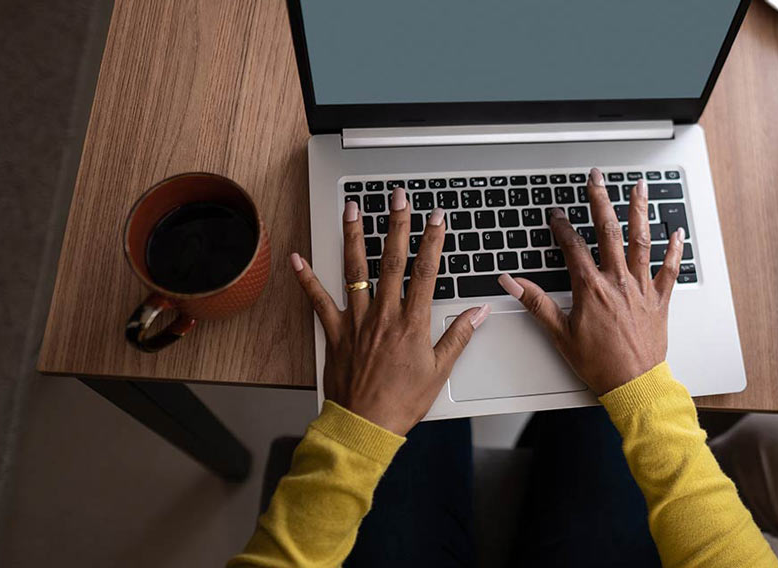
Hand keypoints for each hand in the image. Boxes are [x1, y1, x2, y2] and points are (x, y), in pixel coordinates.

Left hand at [290, 197, 488, 434]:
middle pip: (392, 260)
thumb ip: (459, 337)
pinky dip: (307, 280)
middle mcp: (384, 314)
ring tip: (353, 209)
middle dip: (396, 224)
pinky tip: (298, 259)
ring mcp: (357, 321)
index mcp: (412, 323)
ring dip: (354, 236)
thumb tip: (479, 312)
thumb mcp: (440, 371)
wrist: (366, 425)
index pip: (426, 271)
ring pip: (354, 270)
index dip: (433, 241)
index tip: (437, 218)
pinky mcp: (335, 333)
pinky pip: (319, 301)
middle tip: (398, 196)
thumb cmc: (403, 402)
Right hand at [498, 168, 685, 394]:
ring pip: (641, 241)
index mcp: (591, 288)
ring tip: (638, 187)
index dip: (563, 226)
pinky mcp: (660, 299)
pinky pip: (670, 269)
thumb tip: (510, 282)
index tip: (557, 212)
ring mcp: (641, 288)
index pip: (573, 247)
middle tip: (596, 177)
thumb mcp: (559, 333)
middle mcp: (618, 281)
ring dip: (639, 211)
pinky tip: (676, 230)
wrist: (633, 384)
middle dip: (600, 200)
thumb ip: (535, 302)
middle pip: (608, 231)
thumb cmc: (598, 364)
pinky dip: (674, 249)